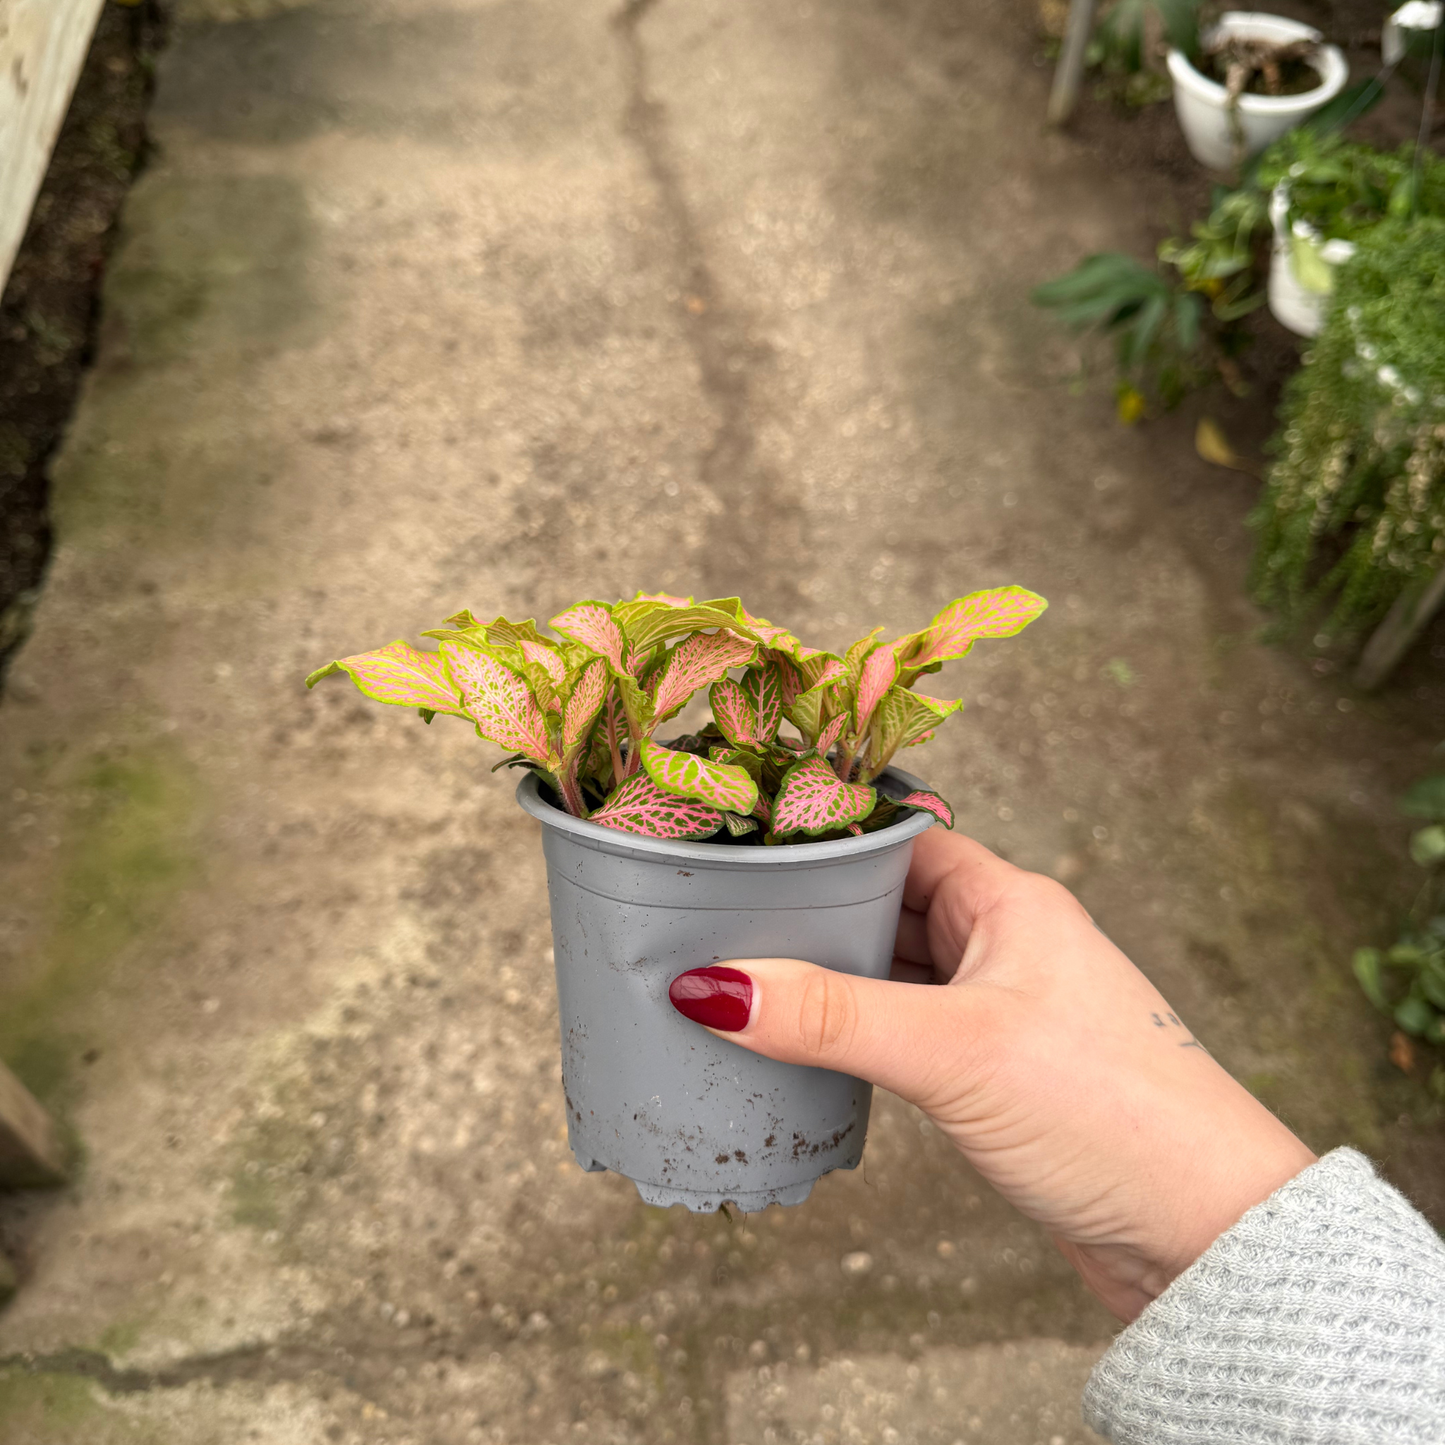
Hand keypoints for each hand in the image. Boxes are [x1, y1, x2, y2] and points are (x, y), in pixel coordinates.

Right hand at [668, 829, 1314, 1320]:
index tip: (744, 839)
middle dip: (812, 911)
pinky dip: (858, 1032)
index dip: (825, 836)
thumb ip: (831, 1016)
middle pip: (888, 903)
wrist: (1205, 1234)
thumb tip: (714, 986)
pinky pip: (908, 1029)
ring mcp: (1004, 1009)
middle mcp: (1008, 943)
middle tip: (720, 915)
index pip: (899, 838)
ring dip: (832, 977)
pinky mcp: (1000, 1072)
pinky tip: (809, 1046)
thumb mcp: (953, 1051)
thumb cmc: (1110, 1113)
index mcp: (1010, 901)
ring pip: (896, 970)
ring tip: (744, 976)